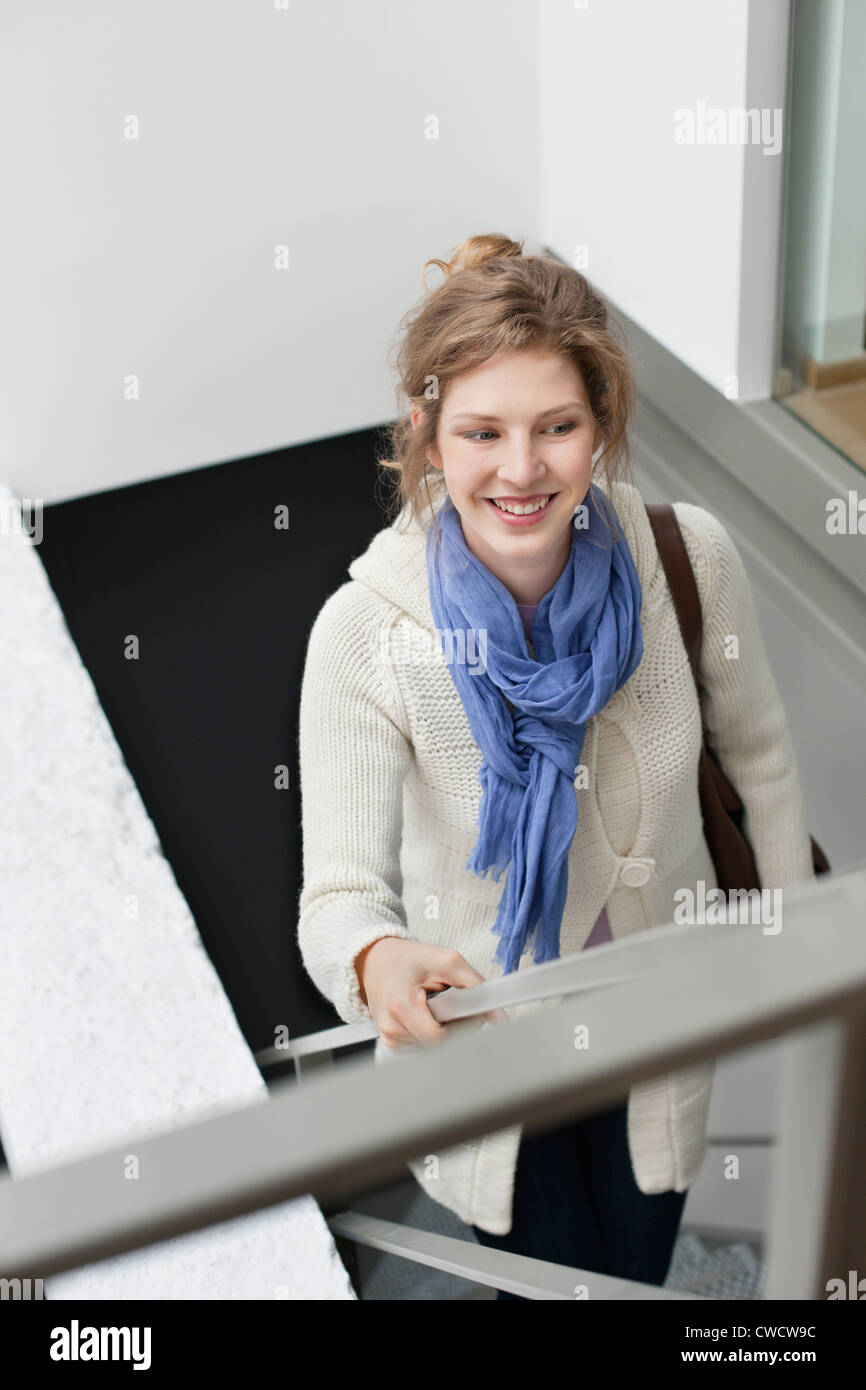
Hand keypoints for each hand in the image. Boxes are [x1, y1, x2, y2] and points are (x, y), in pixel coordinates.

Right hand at [355, 938, 507, 1051]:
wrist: (375, 962)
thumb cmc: (407, 959)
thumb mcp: (446, 961)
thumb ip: (476, 986)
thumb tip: (500, 1016)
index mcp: (401, 1007)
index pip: (440, 1038)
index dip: (464, 1027)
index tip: (472, 1010)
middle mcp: (392, 1029)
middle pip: (440, 1045)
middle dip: (457, 1027)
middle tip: (456, 1004)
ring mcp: (390, 1040)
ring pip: (435, 1049)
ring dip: (446, 1030)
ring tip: (438, 1006)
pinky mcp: (393, 1045)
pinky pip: (425, 1047)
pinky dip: (434, 1033)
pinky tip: (429, 1016)